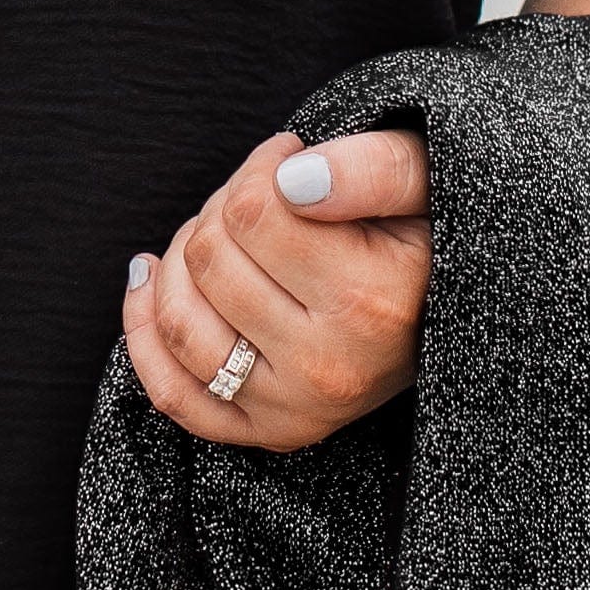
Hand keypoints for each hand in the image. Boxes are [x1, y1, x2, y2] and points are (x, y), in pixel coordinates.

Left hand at [120, 127, 430, 451]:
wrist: (445, 308)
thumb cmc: (426, 232)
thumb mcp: (422, 178)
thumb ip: (372, 166)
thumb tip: (293, 179)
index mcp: (375, 302)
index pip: (256, 212)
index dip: (259, 169)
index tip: (287, 159)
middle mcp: (331, 368)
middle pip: (211, 261)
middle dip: (222, 210)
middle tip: (260, 199)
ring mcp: (295, 409)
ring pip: (181, 320)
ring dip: (180, 261)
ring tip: (220, 234)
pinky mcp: (267, 430)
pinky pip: (173, 392)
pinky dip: (144, 332)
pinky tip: (147, 279)